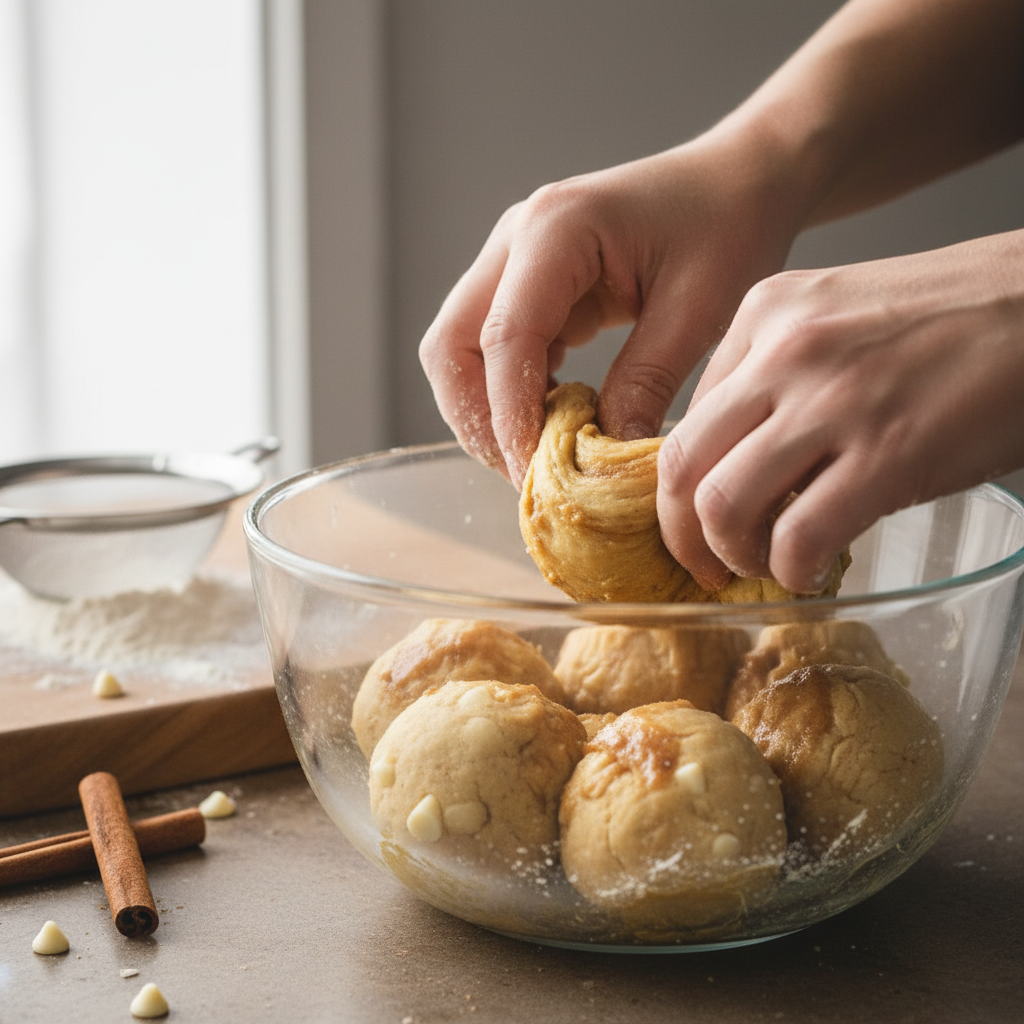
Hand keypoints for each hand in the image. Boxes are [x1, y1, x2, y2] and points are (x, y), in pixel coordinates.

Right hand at [418, 135, 798, 487]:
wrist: (737, 181)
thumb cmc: (728, 226)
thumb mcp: (699, 309)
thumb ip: (646, 382)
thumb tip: (605, 461)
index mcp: (555, 229)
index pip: (503, 338)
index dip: (510, 416)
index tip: (536, 475)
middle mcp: (516, 240)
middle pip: (452, 346)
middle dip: (478, 419)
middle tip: (528, 474)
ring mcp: (513, 260)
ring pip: (461, 352)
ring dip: (487, 411)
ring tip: (541, 457)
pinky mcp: (525, 284)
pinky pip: (492, 351)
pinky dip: (509, 395)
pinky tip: (554, 422)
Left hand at [658, 230, 1023, 593]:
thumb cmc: (950, 317)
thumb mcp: (837, 316)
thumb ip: (774, 373)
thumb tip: (732, 456)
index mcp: (764, 313)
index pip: (684, 418)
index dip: (682, 485)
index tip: (697, 518)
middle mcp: (785, 351)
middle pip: (681, 464)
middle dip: (681, 532)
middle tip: (704, 562)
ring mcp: (835, 401)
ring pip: (722, 504)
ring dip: (730, 554)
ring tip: (759, 565)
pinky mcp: (889, 453)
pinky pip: (799, 536)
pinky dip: (790, 570)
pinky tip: (807, 571)